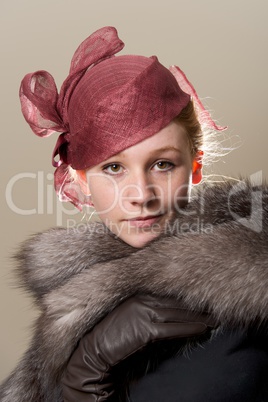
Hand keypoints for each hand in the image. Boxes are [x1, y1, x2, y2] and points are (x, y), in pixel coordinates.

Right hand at [62, 295, 215, 400]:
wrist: (94, 349)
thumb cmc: (111, 330)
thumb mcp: (129, 310)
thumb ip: (146, 303)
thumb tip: (168, 305)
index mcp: (139, 291)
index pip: (169, 290)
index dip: (188, 294)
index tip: (204, 293)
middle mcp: (143, 298)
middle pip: (177, 301)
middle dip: (198, 305)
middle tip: (217, 306)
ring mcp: (145, 313)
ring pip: (179, 314)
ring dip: (199, 317)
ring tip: (215, 319)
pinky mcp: (146, 329)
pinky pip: (173, 329)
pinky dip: (189, 329)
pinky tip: (202, 329)